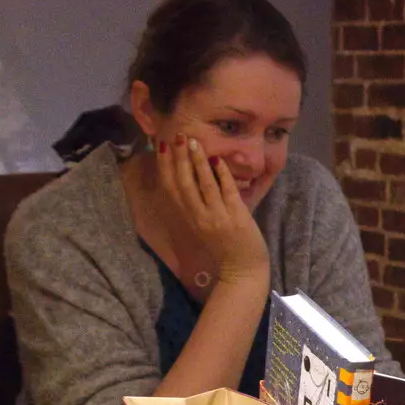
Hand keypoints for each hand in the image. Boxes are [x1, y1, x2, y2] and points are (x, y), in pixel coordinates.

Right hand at [159, 135, 269, 285]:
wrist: (242, 270)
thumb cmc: (224, 245)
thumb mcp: (203, 223)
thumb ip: (197, 203)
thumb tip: (192, 173)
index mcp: (188, 218)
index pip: (170, 188)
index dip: (164, 166)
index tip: (161, 145)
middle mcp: (198, 217)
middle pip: (183, 183)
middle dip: (179, 158)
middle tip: (177, 135)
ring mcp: (217, 217)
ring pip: (204, 184)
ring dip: (198, 162)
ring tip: (194, 142)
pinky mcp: (236, 217)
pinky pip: (227, 191)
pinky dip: (222, 174)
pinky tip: (218, 159)